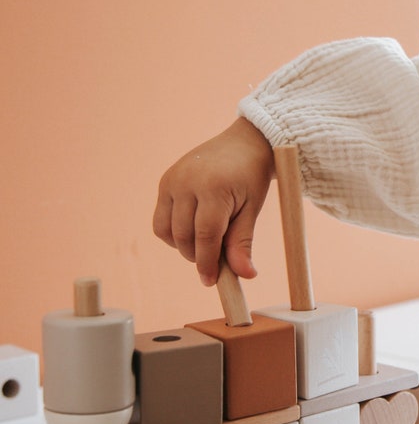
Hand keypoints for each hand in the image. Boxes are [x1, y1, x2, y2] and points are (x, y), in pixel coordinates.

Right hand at [153, 118, 273, 285]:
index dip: (207, 263)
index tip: (211, 281)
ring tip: (206, 241)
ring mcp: (172, 180)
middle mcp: (187, 182)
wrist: (244, 142)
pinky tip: (193, 230)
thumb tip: (245, 276)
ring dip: (184, 246)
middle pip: (184, 236)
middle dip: (197, 256)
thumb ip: (243, 242)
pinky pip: (161, 220)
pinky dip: (174, 233)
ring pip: (167, 231)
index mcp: (214, 188)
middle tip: (216, 260)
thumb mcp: (252, 208)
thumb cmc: (252, 177)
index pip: (205, 236)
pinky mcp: (165, 181)